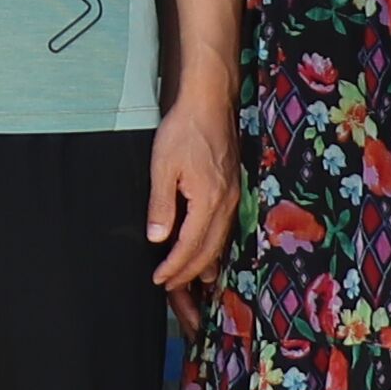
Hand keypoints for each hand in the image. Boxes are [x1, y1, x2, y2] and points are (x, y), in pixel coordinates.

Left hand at [144, 96, 236, 293]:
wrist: (210, 102)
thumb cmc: (185, 129)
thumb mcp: (163, 166)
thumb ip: (161, 204)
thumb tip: (157, 237)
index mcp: (209, 201)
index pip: (190, 246)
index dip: (174, 267)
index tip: (159, 279)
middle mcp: (226, 204)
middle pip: (209, 250)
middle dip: (189, 273)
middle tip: (170, 287)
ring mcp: (233, 196)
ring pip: (221, 241)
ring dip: (205, 263)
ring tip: (191, 280)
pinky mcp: (233, 188)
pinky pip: (225, 227)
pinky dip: (215, 245)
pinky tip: (208, 249)